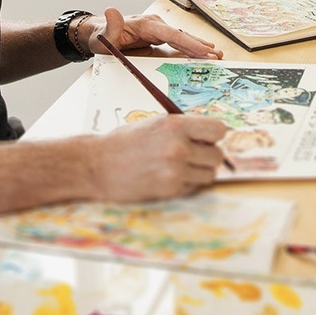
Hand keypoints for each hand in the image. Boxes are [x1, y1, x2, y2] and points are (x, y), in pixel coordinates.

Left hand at [86, 6, 222, 58]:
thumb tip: (110, 10)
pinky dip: (191, 48)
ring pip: (182, 38)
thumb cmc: (101, 37)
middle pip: (180, 35)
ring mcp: (158, 30)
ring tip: (216, 54)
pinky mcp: (159, 37)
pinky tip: (202, 53)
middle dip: (199, 45)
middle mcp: (155, 25)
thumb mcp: (103, 35)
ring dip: (199, 46)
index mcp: (146, 24)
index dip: (187, 42)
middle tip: (217, 54)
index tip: (203, 50)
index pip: (170, 34)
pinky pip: (177, 43)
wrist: (99, 35)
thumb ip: (110, 26)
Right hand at [90, 114, 227, 200]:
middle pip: (217, 155)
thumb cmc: (125, 142)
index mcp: (175, 125)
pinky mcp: (170, 191)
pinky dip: (187, 184)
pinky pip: (194, 188)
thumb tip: (211, 136)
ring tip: (181, 166)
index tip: (206, 137)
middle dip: (208, 155)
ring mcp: (175, 171)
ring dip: (200, 171)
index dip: (213, 134)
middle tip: (192, 154)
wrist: (97, 165)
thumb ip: (183, 128)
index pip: (218, 130)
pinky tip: (169, 177)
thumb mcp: (155, 124)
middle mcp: (178, 147)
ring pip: (210, 174)